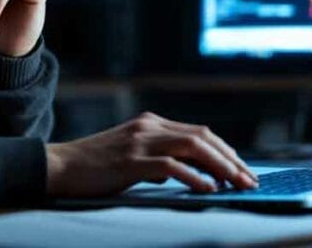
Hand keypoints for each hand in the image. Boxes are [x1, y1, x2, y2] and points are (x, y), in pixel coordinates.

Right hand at [45, 112, 258, 196]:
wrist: (61, 166)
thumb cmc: (95, 166)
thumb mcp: (132, 155)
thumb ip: (158, 158)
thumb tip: (185, 173)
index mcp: (151, 123)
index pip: (199, 133)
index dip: (226, 151)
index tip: (243, 170)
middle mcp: (149, 127)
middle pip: (202, 137)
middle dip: (231, 159)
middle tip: (250, 180)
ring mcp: (140, 142)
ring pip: (193, 147)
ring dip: (221, 167)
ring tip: (237, 184)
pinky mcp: (131, 161)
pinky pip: (171, 166)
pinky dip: (194, 177)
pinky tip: (208, 189)